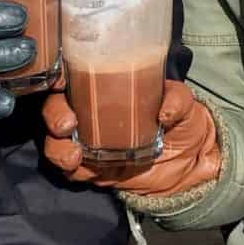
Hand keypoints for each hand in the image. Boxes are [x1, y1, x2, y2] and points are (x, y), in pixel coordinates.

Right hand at [42, 80, 220, 197]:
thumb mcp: (185, 106)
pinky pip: (70, 170)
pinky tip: (78, 167)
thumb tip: (165, 110)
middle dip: (54, 114)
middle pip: (57, 107)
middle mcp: (90, 111)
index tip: (60, 79)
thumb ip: (177, 101)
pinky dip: (69, 169)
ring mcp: (88, 141)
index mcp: (107, 86)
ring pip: (56, 140)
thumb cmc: (182, 122)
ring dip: (57, 146)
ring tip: (73, 154)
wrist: (188, 165)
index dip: (60, 74)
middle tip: (67, 123)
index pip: (74, 74)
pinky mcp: (91, 169)